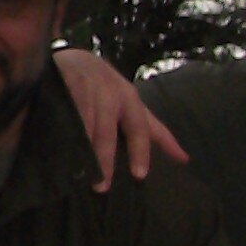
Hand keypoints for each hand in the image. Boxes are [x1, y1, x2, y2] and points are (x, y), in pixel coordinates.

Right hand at [54, 46, 186, 190]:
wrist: (77, 58)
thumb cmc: (110, 89)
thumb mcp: (134, 105)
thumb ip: (155, 132)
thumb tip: (184, 158)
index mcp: (129, 98)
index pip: (139, 128)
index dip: (139, 151)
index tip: (139, 175)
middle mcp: (108, 93)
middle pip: (107, 132)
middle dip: (105, 159)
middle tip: (102, 187)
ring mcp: (84, 89)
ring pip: (84, 126)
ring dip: (82, 152)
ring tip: (80, 175)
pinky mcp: (62, 87)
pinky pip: (63, 116)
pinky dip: (63, 135)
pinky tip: (61, 152)